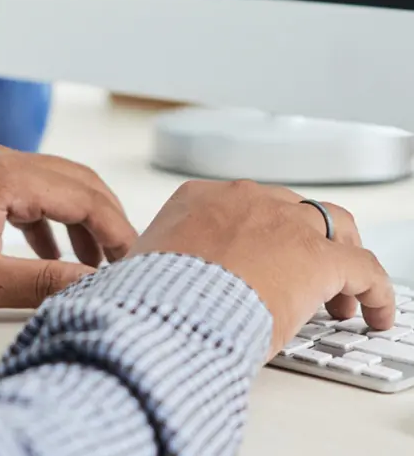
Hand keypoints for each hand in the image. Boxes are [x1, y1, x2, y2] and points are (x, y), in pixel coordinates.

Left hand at [0, 145, 136, 314]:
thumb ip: (39, 281)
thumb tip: (90, 284)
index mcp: (7, 176)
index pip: (83, 195)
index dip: (115, 228)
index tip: (133, 258)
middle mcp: (3, 159)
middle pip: (77, 180)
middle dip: (107, 217)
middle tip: (127, 255)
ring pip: (56, 182)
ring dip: (81, 217)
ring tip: (97, 258)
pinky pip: (31, 190)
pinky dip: (51, 218)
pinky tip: (53, 249)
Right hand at [129, 180, 394, 356]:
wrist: (167, 308)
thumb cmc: (150, 296)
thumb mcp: (141, 266)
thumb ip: (151, 262)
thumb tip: (138, 279)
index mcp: (201, 199)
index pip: (241, 206)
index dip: (260, 236)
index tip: (263, 262)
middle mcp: (245, 200)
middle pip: (290, 209)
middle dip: (300, 241)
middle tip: (303, 277)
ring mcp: (284, 222)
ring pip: (334, 223)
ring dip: (342, 252)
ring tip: (345, 293)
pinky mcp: (317, 257)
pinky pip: (364, 268)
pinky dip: (375, 291)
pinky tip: (375, 313)